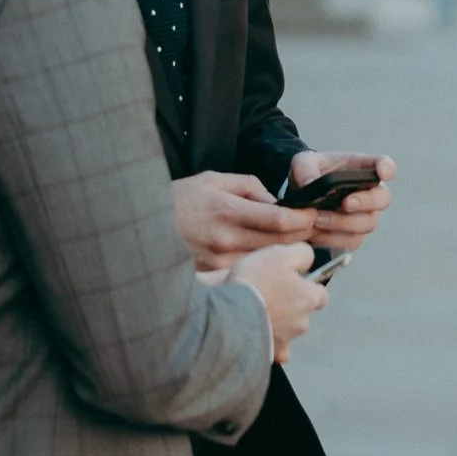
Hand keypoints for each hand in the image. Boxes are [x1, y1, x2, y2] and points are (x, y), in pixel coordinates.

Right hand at [173, 172, 314, 269]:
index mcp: (227, 211)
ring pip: (268, 262)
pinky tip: (268, 259)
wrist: (142, 226)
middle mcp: (225, 239)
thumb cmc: (179, 200)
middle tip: (312, 229)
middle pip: (279, 244)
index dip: (303, 219)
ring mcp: (220, 262)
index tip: (313, 214)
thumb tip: (275, 202)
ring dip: (286, 255)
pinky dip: (264, 267)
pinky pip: (249, 272)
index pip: (279, 220)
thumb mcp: (213, 179)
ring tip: (294, 243)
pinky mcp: (214, 276)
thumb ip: (249, 187)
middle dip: (302, 236)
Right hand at [229, 242, 327, 362]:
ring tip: (257, 310)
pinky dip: (271, 343)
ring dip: (279, 322)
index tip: (294, 282)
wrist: (229, 313)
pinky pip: (277, 351)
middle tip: (270, 294)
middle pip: (303, 313)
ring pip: (288, 330)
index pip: (321, 294)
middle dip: (291, 305)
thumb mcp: (280, 254)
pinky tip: (259, 334)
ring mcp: (287, 339)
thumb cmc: (255, 282)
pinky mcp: (271, 352)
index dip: (308, 287)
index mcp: (309, 298)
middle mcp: (302, 321)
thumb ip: (302, 254)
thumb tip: (308, 258)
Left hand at [287, 151, 395, 250]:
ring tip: (318, 218)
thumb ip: (305, 168)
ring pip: (368, 223)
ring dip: (343, 223)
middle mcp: (369, 192)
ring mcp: (364, 216)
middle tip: (346, 203)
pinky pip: (352, 241)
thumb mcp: (302, 164)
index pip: (384, 165)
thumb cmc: (309, 176)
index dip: (387, 169)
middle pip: (383, 199)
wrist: (299, 200)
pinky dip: (332, 238)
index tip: (383, 173)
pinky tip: (316, 231)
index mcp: (361, 169)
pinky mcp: (353, 235)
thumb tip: (309, 182)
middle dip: (365, 202)